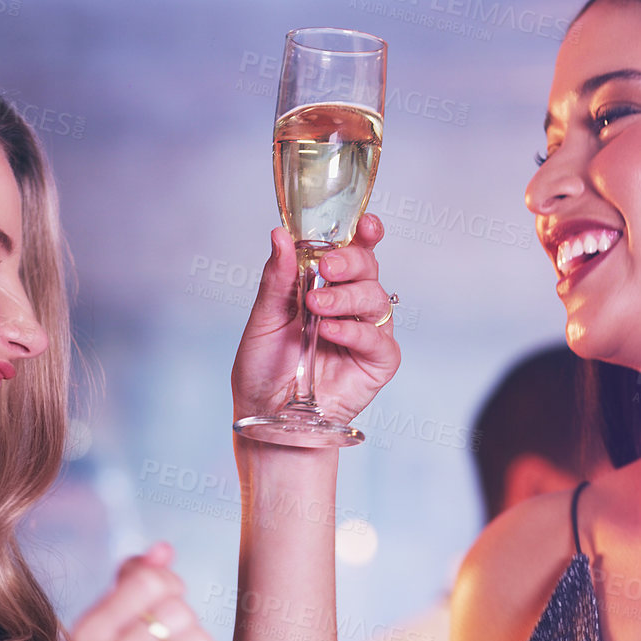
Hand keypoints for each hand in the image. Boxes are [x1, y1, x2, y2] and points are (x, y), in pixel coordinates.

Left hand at [231, 215, 399, 427]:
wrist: (267, 416)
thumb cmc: (263, 369)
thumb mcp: (263, 318)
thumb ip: (277, 279)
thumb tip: (281, 236)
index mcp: (324, 288)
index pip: (352, 253)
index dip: (364, 235)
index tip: (364, 224)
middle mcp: (349, 307)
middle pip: (369, 269)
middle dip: (351, 262)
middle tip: (326, 268)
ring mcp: (365, 334)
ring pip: (376, 298)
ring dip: (347, 296)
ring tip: (317, 307)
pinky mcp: (376, 363)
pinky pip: (378, 339)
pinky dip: (355, 331)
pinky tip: (332, 331)